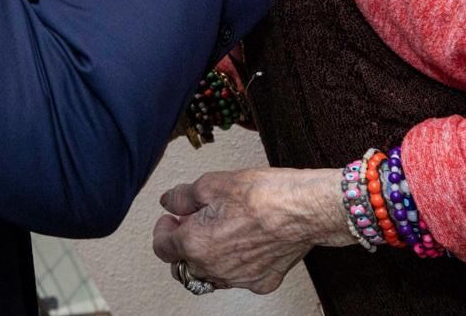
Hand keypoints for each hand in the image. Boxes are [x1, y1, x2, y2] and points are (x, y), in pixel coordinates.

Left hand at [151, 168, 353, 294]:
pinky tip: (244, 243)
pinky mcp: (263, 282)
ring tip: (219, 231)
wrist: (303, 209)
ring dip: (207, 258)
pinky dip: (237, 264)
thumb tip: (169, 202)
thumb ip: (182, 197)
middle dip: (182, 247)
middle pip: (184, 267)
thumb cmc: (261, 194)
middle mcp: (214, 269)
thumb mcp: (210, 183)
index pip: (162, 248)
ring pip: (211, 275)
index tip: (170, 218)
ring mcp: (239, 279)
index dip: (163, 229)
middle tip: (191, 224)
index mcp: (195, 244)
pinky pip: (240, 278)